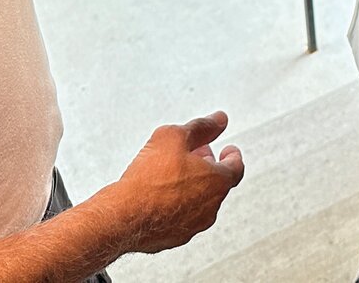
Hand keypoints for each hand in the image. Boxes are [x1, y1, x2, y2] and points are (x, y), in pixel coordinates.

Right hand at [103, 111, 243, 254]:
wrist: (122, 217)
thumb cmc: (148, 179)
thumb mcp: (174, 136)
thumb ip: (201, 126)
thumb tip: (219, 120)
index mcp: (218, 182)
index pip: (237, 167)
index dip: (232, 155)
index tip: (228, 151)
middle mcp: (211, 207)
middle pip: (217, 183)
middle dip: (208, 167)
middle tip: (196, 157)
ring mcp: (193, 226)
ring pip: (200, 202)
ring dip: (193, 186)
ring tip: (174, 174)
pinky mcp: (174, 238)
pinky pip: (181, 217)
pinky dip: (177, 205)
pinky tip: (159, 195)